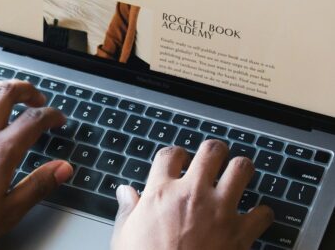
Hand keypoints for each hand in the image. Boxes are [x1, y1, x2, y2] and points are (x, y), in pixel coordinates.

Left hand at [0, 80, 73, 249]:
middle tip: (37, 97)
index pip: (33, 119)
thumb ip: (38, 186)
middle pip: (5, 93)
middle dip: (26, 88)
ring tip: (9, 95)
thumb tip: (62, 169)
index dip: (51, 114)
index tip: (58, 119)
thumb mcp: (8, 212)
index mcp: (0, 152)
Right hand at [111, 140, 274, 249]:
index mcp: (160, 193)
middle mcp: (192, 195)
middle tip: (214, 158)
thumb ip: (127, 210)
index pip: (170, 155)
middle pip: (211, 151)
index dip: (175, 154)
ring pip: (242, 169)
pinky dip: (261, 214)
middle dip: (214, 152)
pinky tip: (254, 217)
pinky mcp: (241, 233)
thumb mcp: (125, 236)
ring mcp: (220, 211)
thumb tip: (125, 192)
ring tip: (237, 175)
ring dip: (240, 171)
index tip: (178, 160)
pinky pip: (263, 212)